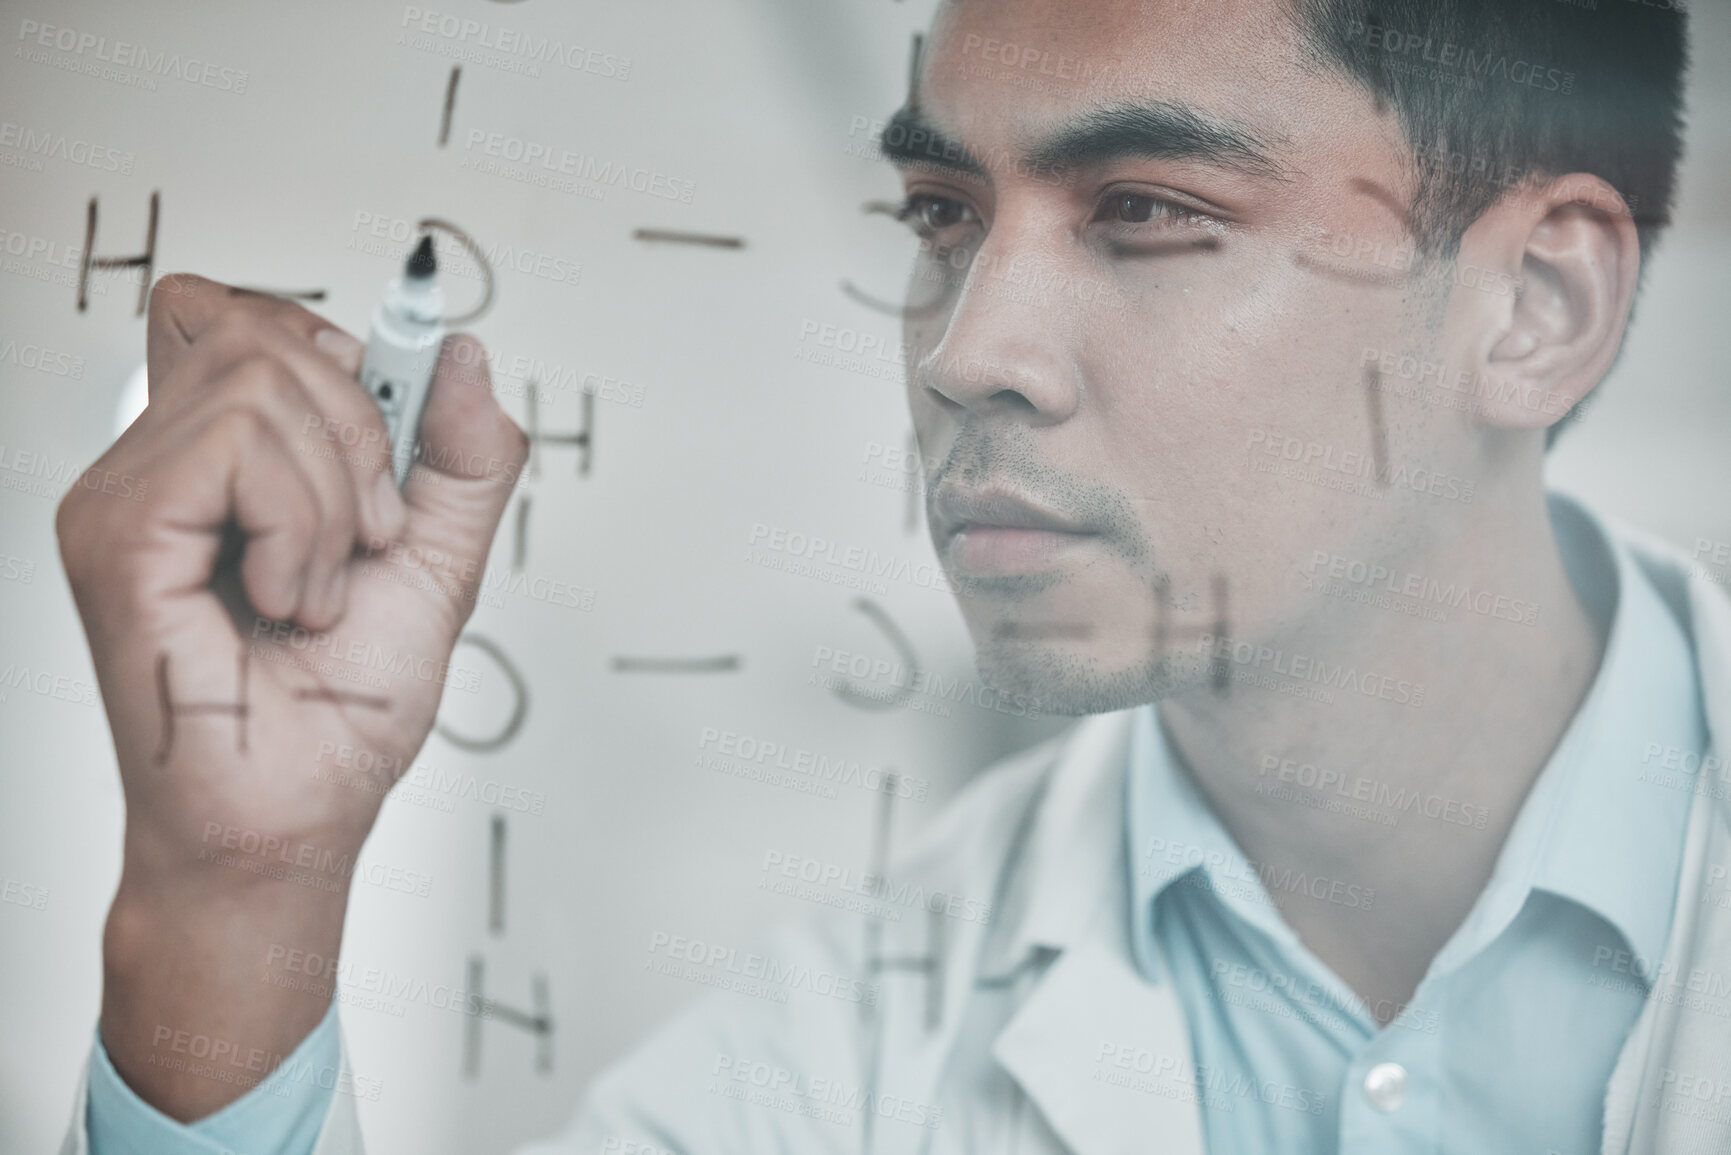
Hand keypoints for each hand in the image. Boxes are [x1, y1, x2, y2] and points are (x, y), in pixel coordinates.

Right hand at [56, 274, 526, 1117]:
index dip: (333, 358)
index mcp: (217, 459)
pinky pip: (233, 447)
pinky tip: (286, 601)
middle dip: (360, 432)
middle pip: (262, 328)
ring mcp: (123, 495)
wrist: (295, 818)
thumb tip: (461, 352)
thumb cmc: (341, 712)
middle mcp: (158, 464)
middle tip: (364, 539)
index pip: (245, 314)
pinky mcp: (116, 535)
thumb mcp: (440, 560)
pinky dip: (301, 527)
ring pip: (256, 377)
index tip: (384, 455)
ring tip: (317, 588)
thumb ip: (463, 455)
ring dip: (335, 497)